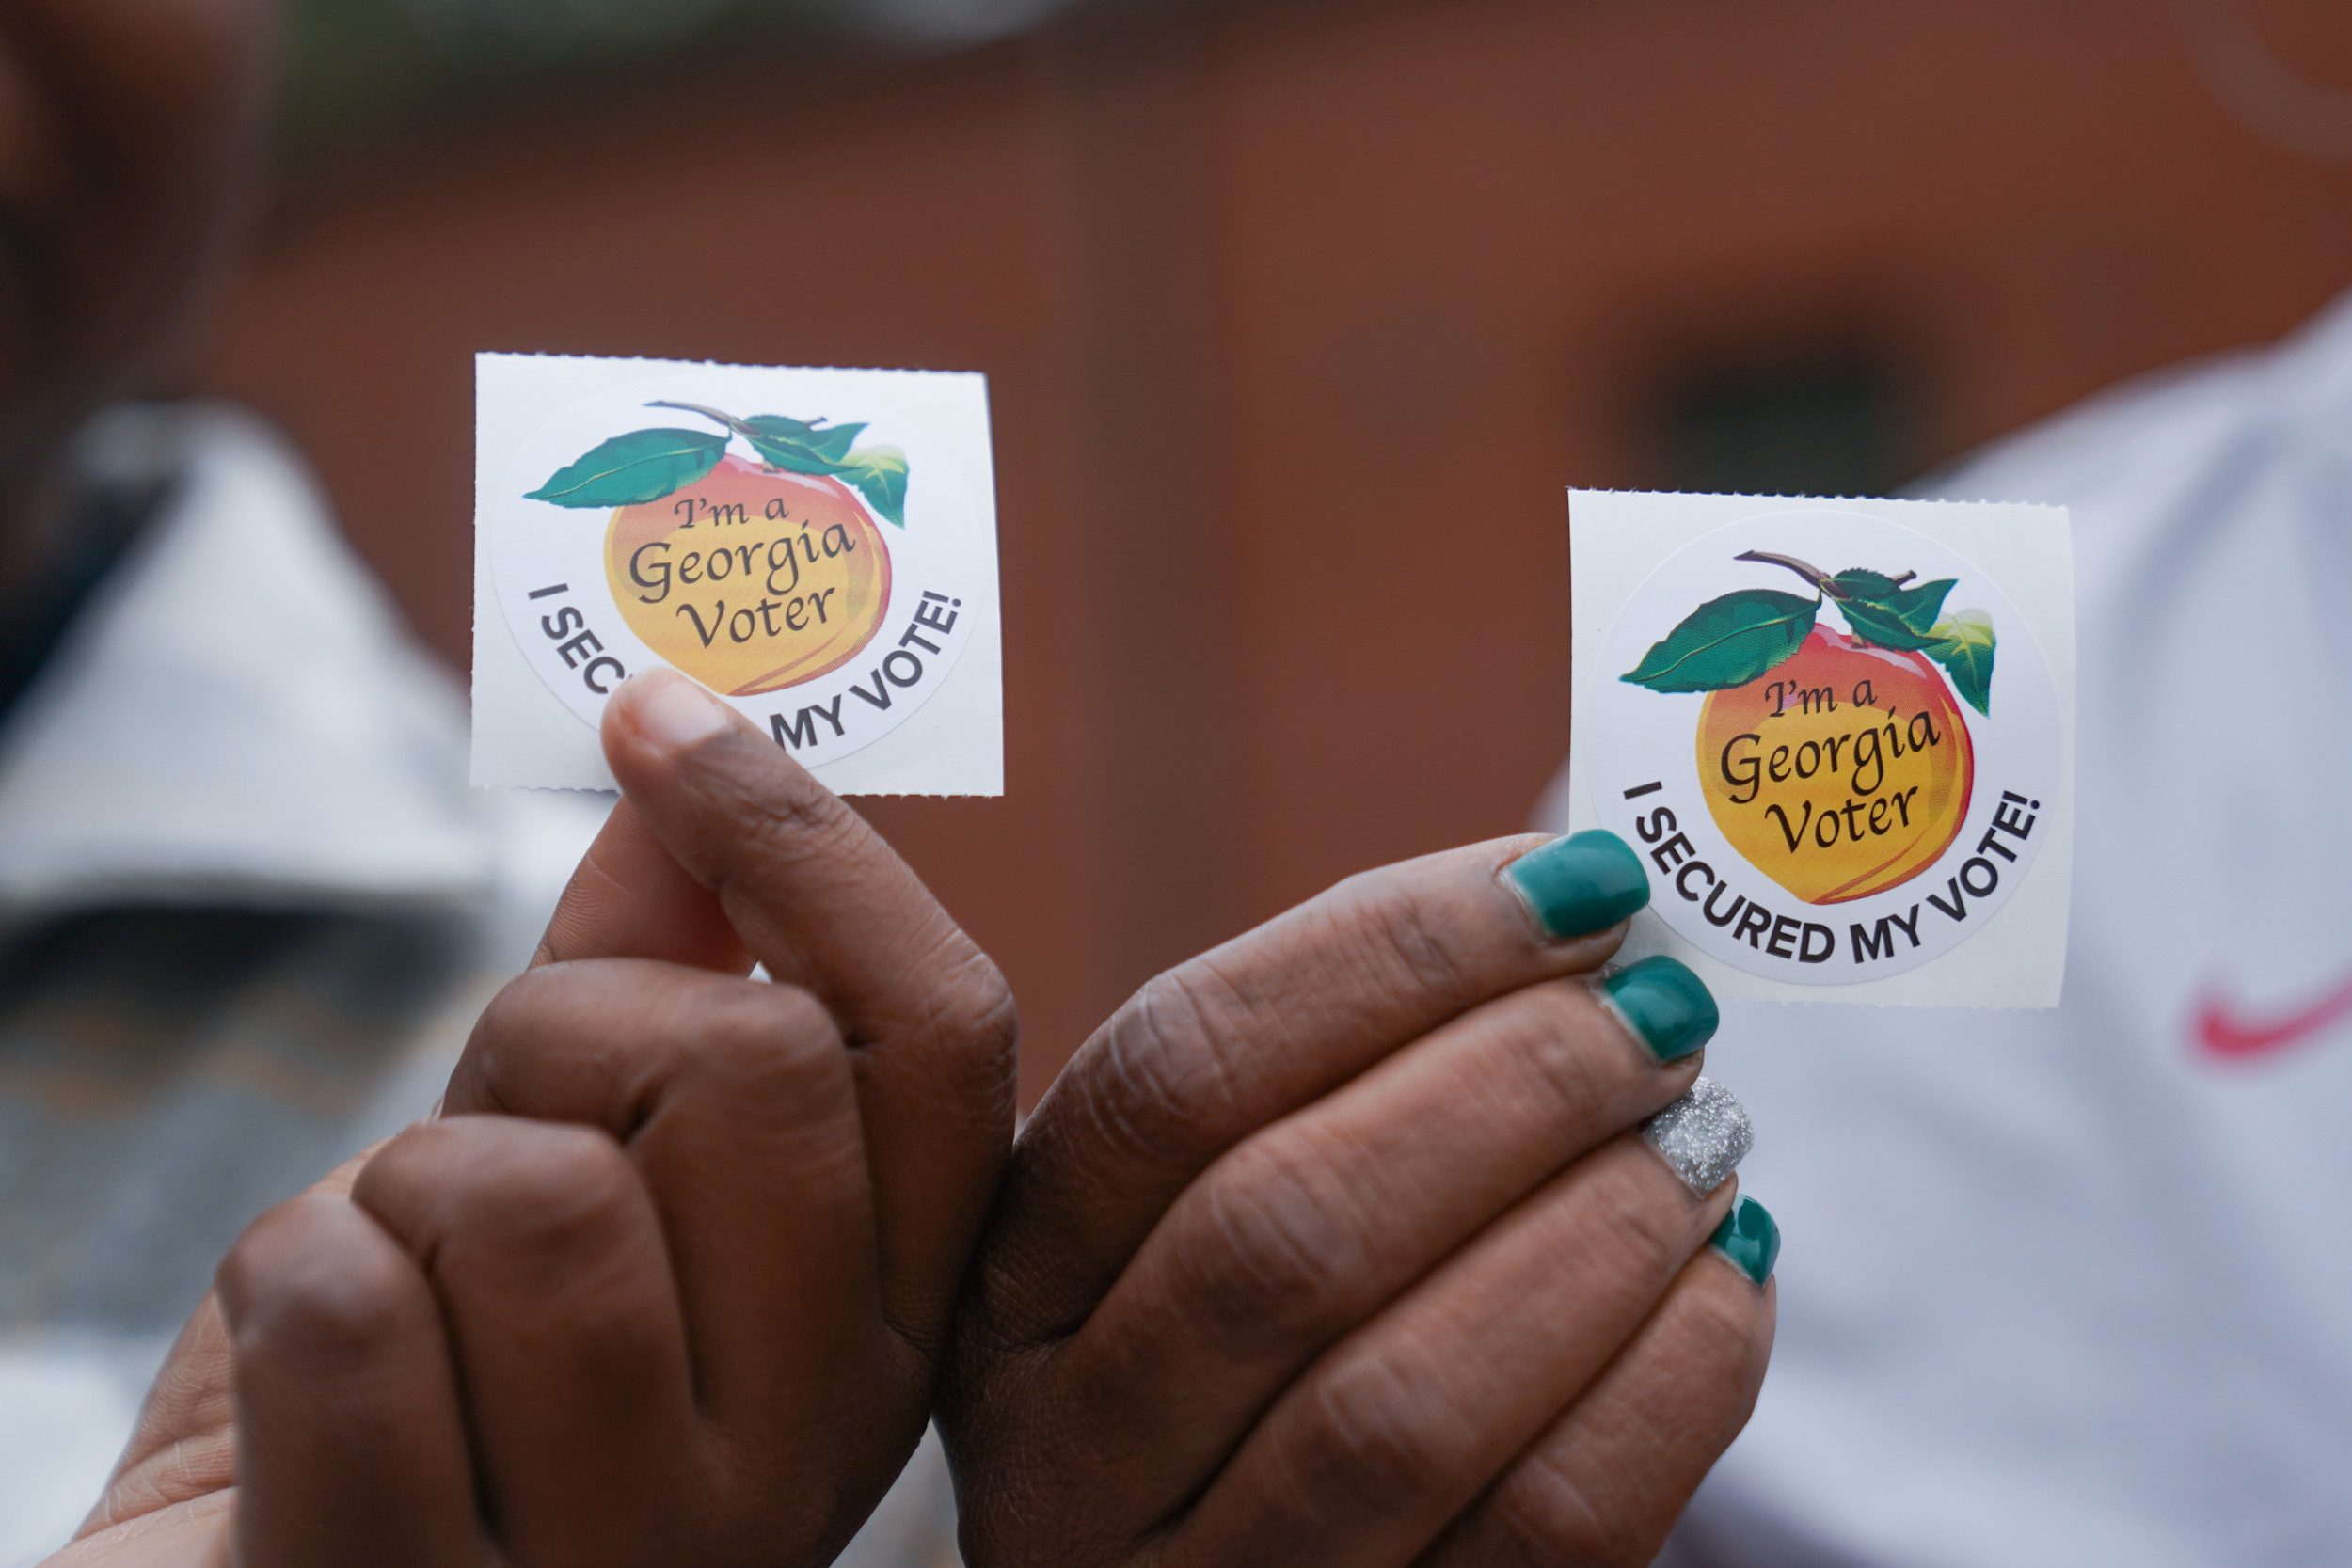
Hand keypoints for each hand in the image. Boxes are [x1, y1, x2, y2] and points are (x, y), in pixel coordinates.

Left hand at [57, 669, 1017, 1566]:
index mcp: (883, 1328)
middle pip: (747, 1067)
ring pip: (538, 1195)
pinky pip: (349, 1309)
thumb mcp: (569, 1171)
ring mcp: (633, 1546)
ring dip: (404, 1191)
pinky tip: (301, 1394)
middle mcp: (806, 1453)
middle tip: (492, 1125)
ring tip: (402, 1296)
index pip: (939, 1037)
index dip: (807, 842)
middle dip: (557, 1039)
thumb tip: (686, 739)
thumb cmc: (427, 1394)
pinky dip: (280, 1288)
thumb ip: (648, 975)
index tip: (659, 711)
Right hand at [938, 831, 1775, 1567]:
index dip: (1389, 958)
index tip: (1577, 888)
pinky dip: (1668, 1383)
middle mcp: (1068, 1450)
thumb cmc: (1267, 1349)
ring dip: (1594, 1232)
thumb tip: (1573, 902)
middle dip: (1511, 1088)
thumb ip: (1336, 1068)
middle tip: (1664, 1014)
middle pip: (1285, 1228)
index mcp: (1015, 1280)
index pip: (1175, 1072)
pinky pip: (1541, 1531)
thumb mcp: (1207, 1213)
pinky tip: (1726, 1279)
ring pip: (1401, 1402)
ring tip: (1705, 1133)